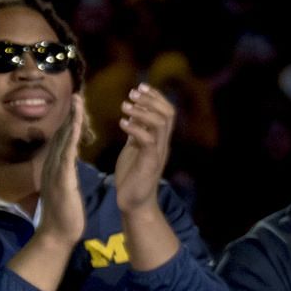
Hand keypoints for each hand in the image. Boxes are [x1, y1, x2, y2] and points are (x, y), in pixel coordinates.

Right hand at [35, 96, 87, 247]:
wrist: (56, 235)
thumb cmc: (64, 214)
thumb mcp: (66, 188)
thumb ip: (65, 174)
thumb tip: (68, 163)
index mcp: (56, 167)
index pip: (64, 139)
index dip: (70, 121)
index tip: (78, 104)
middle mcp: (52, 165)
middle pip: (62, 134)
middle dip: (70, 114)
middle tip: (77, 94)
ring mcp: (55, 171)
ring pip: (63, 140)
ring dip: (70, 120)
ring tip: (77, 102)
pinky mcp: (61, 179)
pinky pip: (66, 154)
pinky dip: (70, 138)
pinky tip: (74, 126)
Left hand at [113, 84, 174, 213]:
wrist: (133, 203)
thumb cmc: (132, 176)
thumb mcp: (134, 149)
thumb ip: (136, 133)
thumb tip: (132, 115)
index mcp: (159, 140)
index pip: (167, 112)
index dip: (156, 97)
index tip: (141, 87)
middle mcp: (162, 144)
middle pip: (168, 114)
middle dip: (151, 100)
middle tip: (133, 92)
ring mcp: (158, 153)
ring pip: (160, 124)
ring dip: (142, 111)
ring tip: (125, 105)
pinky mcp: (149, 163)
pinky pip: (147, 140)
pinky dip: (135, 128)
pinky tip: (122, 123)